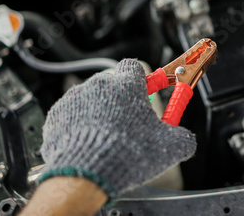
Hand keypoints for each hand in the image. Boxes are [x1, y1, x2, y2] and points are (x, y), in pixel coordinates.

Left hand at [39, 59, 196, 200]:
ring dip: (101, 114)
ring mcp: (75, 99)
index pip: (134, 67)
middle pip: (114, 85)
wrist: (84, 176)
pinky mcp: (57, 115)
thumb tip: (186, 139)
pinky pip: (73, 115)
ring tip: (109, 139)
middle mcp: (100, 85)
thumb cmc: (124, 155)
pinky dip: (81, 126)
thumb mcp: (170, 147)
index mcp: (127, 85)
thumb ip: (184, 137)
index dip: (142, 80)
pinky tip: (92, 144)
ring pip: (93, 101)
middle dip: (122, 102)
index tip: (148, 90)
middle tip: (131, 123)